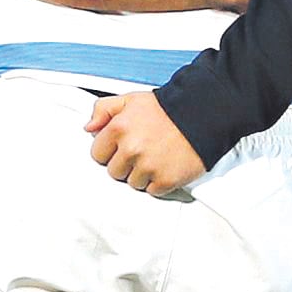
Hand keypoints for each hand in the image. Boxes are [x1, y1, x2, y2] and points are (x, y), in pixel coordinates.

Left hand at [86, 90, 208, 194]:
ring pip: (132, 183)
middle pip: (114, 172)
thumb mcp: (131, 100)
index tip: (122, 146)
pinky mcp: (165, 180)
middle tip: (143, 150)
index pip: (97, 154)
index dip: (110, 150)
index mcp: (118, 128)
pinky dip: (159, 182)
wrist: (203, 115)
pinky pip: (152, 191)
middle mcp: (131, 149)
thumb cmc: (168, 109)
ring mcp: (148, 166)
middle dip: (126, 163)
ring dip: (142, 174)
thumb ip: (104, 109)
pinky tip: (166, 165)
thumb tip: (89, 127)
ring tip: (156, 156)